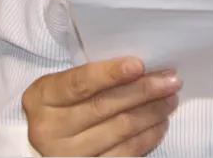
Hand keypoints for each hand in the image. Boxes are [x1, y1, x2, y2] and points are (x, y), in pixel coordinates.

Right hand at [22, 56, 180, 155]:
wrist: (43, 142)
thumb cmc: (60, 104)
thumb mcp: (62, 85)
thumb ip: (91, 76)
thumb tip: (140, 67)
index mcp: (42, 97)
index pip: (79, 84)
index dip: (110, 74)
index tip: (139, 64)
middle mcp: (50, 129)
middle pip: (104, 107)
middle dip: (143, 91)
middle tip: (170, 79)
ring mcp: (68, 154)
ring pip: (119, 130)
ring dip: (151, 112)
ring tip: (170, 98)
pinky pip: (124, 154)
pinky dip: (146, 137)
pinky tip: (160, 124)